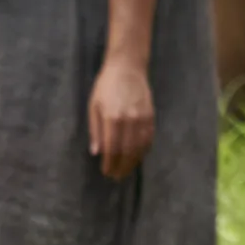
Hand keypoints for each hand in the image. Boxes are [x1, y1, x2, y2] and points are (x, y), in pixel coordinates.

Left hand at [88, 52, 154, 180]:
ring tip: (127, 170)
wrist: (127, 67)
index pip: (112, 149)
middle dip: (122, 166)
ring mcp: (142, 118)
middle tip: (116, 176)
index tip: (106, 172)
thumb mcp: (93, 106)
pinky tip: (138, 156)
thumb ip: (95, 130)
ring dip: (133, 162)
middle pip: (127, 151)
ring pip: (140, 147)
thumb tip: (96, 152)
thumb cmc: (106, 86)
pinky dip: (144, 150)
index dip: (109, 163)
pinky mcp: (151, 115)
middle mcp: (129, 120)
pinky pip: (149, 137)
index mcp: (112, 118)